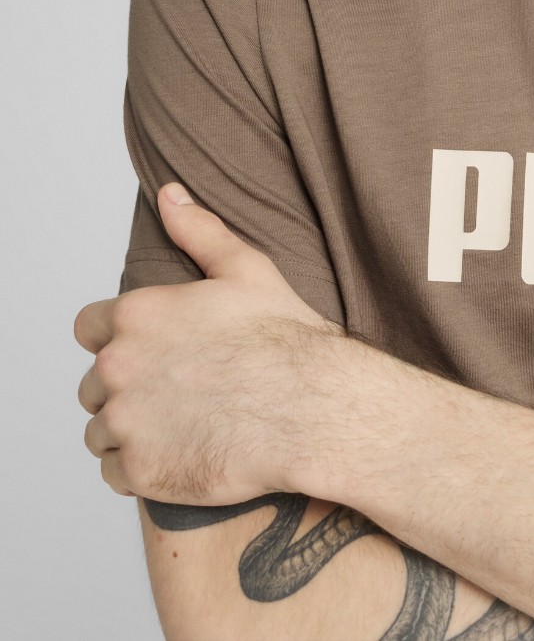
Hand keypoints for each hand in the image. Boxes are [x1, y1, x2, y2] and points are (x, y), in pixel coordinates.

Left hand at [74, 182, 345, 504]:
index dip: (123, 336)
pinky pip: (116, 472)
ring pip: (102, 429)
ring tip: (188, 421)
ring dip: (134, 427)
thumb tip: (169, 194)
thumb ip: (198, 230)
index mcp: (135, 315)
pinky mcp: (139, 470)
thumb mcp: (246, 268)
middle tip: (185, 386)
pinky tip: (187, 449)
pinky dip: (144, 466)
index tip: (161, 348)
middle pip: (96, 382)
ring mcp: (125, 422)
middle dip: (131, 384)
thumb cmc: (286, 337)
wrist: (312, 408)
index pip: (89, 327)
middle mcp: (117, 367)